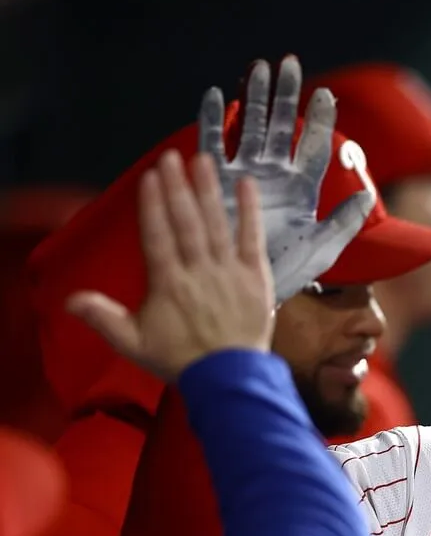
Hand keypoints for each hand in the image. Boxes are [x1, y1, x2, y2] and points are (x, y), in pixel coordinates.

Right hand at [66, 151, 273, 381]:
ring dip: (208, 190)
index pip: (157, 236)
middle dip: (177, 187)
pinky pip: (252, 237)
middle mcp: (198, 270)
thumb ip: (104, 319)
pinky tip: (246, 184)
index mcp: (168, 283)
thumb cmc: (181, 360)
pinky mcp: (256, 275)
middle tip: (171, 157)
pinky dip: (250, 210)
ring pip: (216, 223)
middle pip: (186, 222)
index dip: (152, 205)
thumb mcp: (135, 344)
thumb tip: (71, 300)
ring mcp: (229, 270)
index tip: (149, 177)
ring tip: (201, 160)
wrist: (229, 378)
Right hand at [199, 56, 373, 302]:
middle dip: (286, 96)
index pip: (314, 148)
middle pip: (282, 127)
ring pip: (251, 128)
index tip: (326, 95)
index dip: (320, 121)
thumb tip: (368, 194)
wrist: (249, 289)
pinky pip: (215, 145)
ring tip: (259, 68)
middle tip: (290, 64)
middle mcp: (275, 175)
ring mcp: (246, 174)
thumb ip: (345, 223)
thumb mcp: (322, 248)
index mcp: (302, 189)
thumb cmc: (289, 271)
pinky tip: (218, 95)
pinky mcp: (217, 181)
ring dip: (255, 99)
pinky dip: (214, 121)